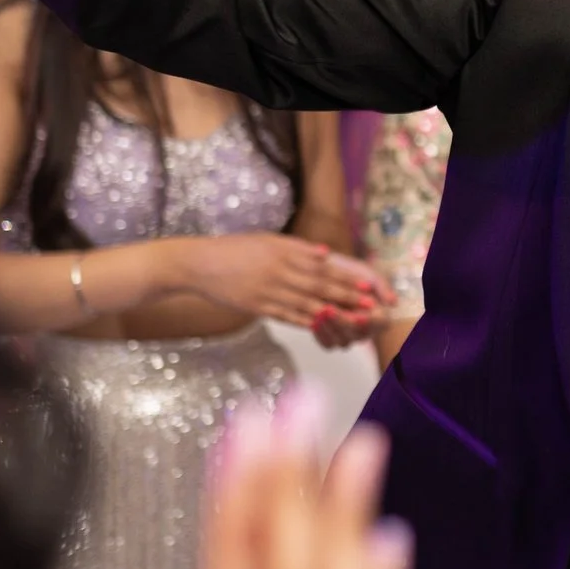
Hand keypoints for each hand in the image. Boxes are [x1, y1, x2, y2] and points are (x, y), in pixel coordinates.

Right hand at [186, 234, 384, 326]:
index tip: (367, 285)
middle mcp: (279, 269)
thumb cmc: (234, 249)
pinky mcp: (257, 306)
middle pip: (319, 285)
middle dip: (347, 296)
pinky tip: (324, 328)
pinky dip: (307, 322)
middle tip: (369, 305)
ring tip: (354, 320)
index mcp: (283, 250)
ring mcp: (268, 289)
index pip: (322, 266)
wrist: (199, 263)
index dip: (346, 277)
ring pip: (306, 303)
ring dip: (333, 313)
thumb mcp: (266, 240)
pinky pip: (287, 316)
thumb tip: (325, 254)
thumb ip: (297, 248)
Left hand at [308, 260, 394, 349]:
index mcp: (380, 316)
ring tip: (319, 314)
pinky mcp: (331, 338)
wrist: (328, 272)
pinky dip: (320, 334)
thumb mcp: (368, 274)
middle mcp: (366, 331)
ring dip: (330, 329)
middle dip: (343, 322)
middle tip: (330, 309)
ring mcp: (349, 336)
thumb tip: (393, 302)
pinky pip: (327, 344)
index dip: (369, 321)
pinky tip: (312, 321)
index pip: (379, 323)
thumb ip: (381, 286)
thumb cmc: (351, 272)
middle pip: (358, 334)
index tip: (358, 315)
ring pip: (342, 342)